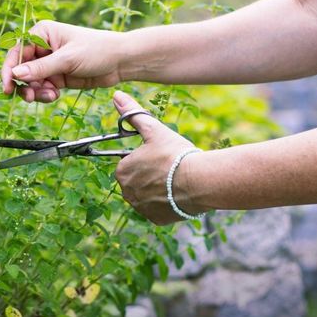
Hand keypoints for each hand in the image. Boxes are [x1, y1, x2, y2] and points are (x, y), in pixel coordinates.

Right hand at [1, 20, 123, 102]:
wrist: (120, 62)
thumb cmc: (96, 50)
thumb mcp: (67, 59)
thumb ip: (41, 68)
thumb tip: (15, 74)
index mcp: (42, 32)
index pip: (17, 52)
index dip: (9, 70)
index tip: (8, 87)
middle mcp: (43, 47)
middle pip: (21, 69)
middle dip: (24, 84)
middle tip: (29, 97)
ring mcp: (49, 63)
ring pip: (31, 82)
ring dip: (36, 92)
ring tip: (50, 96)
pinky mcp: (57, 77)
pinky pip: (43, 88)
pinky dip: (45, 94)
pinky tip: (56, 95)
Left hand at [113, 91, 205, 224]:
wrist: (199, 181)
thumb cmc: (175, 154)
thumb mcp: (153, 130)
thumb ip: (133, 114)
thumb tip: (116, 96)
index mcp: (122, 171)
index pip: (130, 163)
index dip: (146, 159)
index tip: (160, 156)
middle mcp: (126, 193)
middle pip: (137, 180)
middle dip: (150, 175)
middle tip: (169, 168)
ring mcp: (141, 208)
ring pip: (147, 195)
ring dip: (158, 189)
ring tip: (175, 180)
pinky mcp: (156, 219)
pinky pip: (158, 210)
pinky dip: (167, 203)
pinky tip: (178, 194)